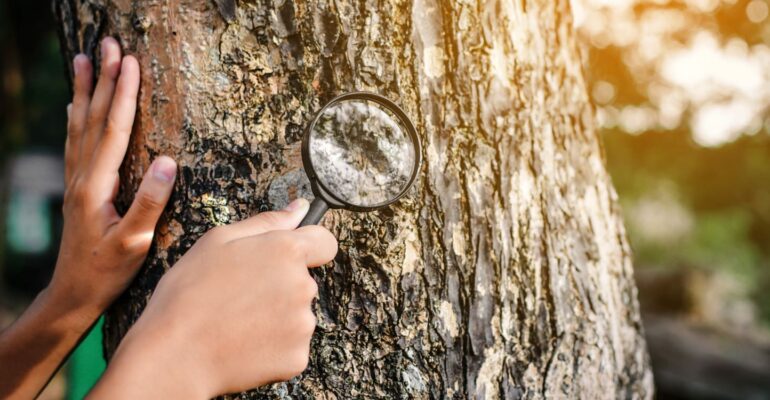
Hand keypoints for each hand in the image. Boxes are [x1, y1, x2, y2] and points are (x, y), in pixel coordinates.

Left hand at [0, 37, 175, 399]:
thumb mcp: (135, 243)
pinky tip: (74, 105)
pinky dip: (75, 117)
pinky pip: (74, 142)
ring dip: (84, 90)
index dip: (123, 95)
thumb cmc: (108, 272)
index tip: (129, 62)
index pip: (114, 130)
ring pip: (79, 125)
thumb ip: (149, 202)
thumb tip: (167, 160)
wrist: (73, 293)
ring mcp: (76, 181)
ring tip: (84, 59)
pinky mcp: (77, 188)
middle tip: (108, 44)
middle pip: (93, 118)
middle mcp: (82, 177)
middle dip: (103, 79)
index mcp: (98, 187)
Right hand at [88, 199, 337, 398]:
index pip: (325, 242)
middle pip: (304, 281)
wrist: (174, 356)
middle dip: (280, 285)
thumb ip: (267, 222)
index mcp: (287, 251)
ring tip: (236, 321)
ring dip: (276, 316)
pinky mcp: (297, 357)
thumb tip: (300, 207)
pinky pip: (291, 345)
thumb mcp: (218, 241)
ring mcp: (303, 324)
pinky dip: (273, 346)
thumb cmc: (188, 294)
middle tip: (239, 296)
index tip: (288, 258)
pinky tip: (243, 343)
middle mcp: (303, 286)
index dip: (309, 247)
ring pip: (297, 314)